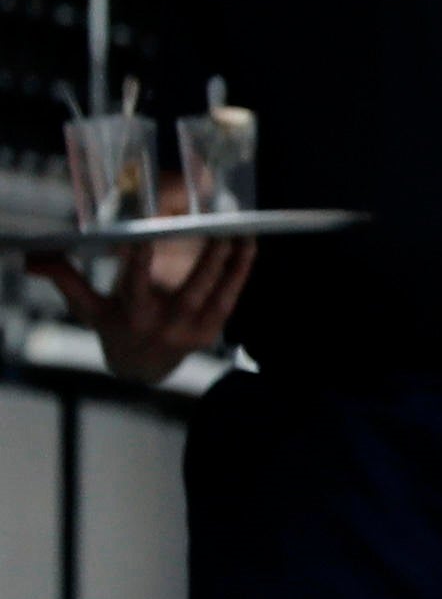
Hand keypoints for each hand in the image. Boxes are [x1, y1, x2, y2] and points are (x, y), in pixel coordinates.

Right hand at [38, 236, 254, 384]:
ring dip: (231, 265)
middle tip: (219, 230)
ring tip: (243, 234)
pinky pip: (230, 299)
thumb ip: (66, 280)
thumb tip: (34, 258)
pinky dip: (240, 274)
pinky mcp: (211, 331)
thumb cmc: (113, 326)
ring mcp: (191, 330)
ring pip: (216, 295)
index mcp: (131, 315)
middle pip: (189, 292)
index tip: (146, 236)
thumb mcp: (87, 308)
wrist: (142, 367)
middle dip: (205, 262)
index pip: (135, 285)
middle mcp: (164, 324)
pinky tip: (249, 248)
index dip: (139, 262)